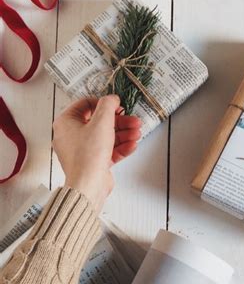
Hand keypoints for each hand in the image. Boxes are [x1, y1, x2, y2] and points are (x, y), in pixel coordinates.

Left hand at [52, 96, 141, 210]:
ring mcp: (81, 150)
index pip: (85, 105)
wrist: (88, 185)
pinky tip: (132, 145)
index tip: (116, 105)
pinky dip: (120, 147)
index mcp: (66, 123)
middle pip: (99, 122)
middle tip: (133, 120)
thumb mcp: (102, 122)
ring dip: (124, 134)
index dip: (103, 104)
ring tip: (137, 133)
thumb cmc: (88, 156)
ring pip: (106, 136)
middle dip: (120, 121)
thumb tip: (111, 98)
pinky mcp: (92, 161)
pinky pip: (107, 150)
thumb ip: (108, 105)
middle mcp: (71, 136)